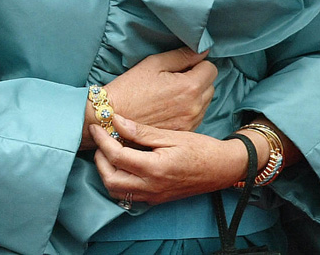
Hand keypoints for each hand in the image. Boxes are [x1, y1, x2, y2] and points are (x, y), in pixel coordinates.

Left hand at [91, 114, 246, 205]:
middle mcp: (151, 187)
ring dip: (107, 172)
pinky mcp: (156, 200)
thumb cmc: (201, 149)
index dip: (101, 140)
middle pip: (110, 179)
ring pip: (117, 191)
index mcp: (155, 169)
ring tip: (110, 151)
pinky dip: (118, 181)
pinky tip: (123, 163)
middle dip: (100, 159)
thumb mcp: (171, 135)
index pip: (116, 156)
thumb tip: (115, 120)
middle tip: (101, 140)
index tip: (96, 126)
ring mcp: (153, 196)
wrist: (223, 169)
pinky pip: (128, 195)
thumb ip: (141, 131)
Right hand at [99, 47, 215, 140]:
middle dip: (197, 79)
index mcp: (189, 86)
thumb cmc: (130, 88)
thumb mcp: (153, 64)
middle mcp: (194, 106)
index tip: (183, 65)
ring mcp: (190, 122)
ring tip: (170, 94)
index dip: (197, 63)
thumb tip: (201, 51)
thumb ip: (181, 56)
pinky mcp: (184, 132)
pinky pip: (196, 117)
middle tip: (174, 78)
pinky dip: (188, 110)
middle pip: (210, 86)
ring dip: (195, 96)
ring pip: (205, 102)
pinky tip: (170, 107)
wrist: (113, 118)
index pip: (211, 69)